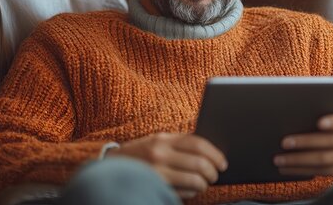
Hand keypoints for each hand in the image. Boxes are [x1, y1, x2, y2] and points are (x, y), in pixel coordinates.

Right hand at [108, 133, 226, 198]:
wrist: (109, 167)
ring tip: (204, 184)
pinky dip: (191, 193)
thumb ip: (179, 145)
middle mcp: (159, 154)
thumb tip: (210, 153)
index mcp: (163, 139)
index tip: (223, 162)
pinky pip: (182, 193)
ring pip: (193, 180)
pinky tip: (191, 190)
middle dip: (212, 172)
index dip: (215, 153)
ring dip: (203, 184)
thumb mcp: (157, 142)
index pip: (197, 143)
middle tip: (215, 175)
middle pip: (199, 163)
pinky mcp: (154, 186)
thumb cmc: (141, 155)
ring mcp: (156, 172)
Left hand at [274, 111, 332, 176]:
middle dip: (307, 142)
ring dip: (300, 161)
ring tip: (280, 159)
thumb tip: (295, 117)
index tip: (319, 122)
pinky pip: (324, 172)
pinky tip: (288, 168)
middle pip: (332, 142)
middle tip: (285, 143)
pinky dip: (304, 170)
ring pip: (326, 161)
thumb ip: (324, 117)